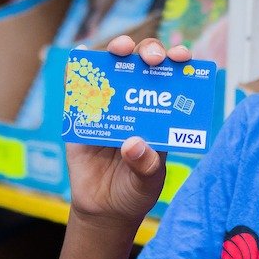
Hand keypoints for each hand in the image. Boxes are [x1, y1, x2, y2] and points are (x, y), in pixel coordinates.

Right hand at [66, 36, 191, 227]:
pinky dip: (76, 72)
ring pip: (113, 69)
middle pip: (144, 66)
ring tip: (120, 49)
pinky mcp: (81, 116)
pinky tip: (77, 58)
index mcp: (161, 115)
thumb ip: (147, 166)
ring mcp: (108, 106)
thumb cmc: (135, 191)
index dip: (179, 63)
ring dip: (116, 52)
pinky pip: (77, 91)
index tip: (182, 57)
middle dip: (149, 52)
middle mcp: (136, 103)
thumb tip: (133, 144)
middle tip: (151, 59)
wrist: (104, 209)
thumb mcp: (148, 182)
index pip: (175, 79)